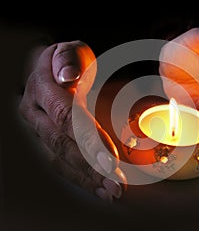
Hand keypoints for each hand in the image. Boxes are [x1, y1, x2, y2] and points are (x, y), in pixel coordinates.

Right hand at [19, 40, 125, 201]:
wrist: (53, 73)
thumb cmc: (67, 62)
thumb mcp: (69, 52)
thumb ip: (68, 59)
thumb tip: (67, 76)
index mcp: (42, 90)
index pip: (65, 118)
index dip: (87, 139)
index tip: (110, 160)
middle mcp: (37, 115)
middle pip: (63, 145)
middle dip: (90, 167)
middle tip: (116, 184)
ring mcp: (40, 132)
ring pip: (61, 160)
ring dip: (88, 178)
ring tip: (111, 191)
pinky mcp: (48, 143)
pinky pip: (62, 165)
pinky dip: (82, 179)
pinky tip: (100, 189)